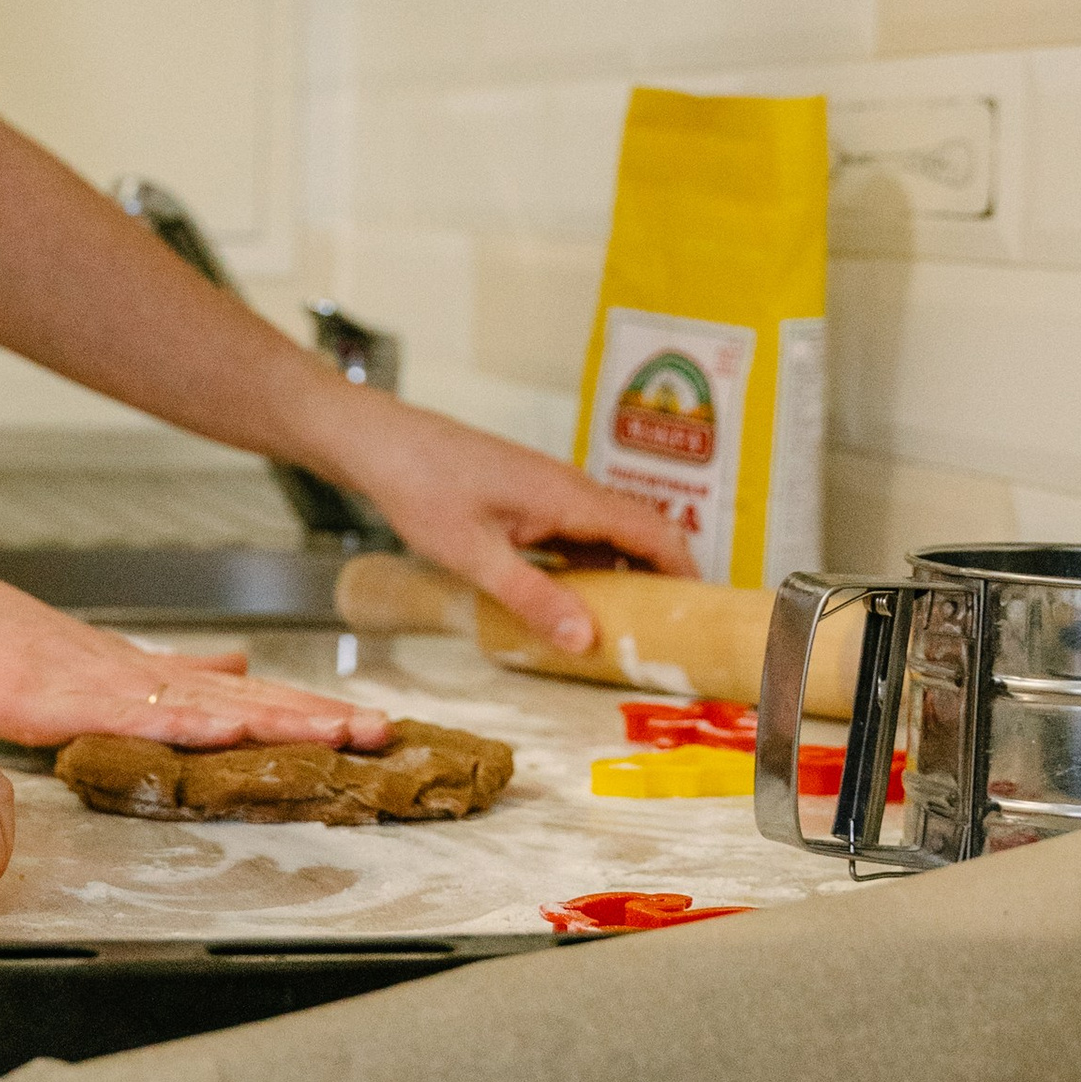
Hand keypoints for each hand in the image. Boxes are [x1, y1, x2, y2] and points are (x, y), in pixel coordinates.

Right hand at [0, 566, 404, 755]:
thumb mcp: (75, 665)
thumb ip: (155, 672)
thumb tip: (228, 664)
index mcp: (133, 672)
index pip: (233, 693)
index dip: (300, 708)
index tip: (360, 721)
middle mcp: (127, 672)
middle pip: (239, 696)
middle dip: (314, 714)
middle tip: (384, 728)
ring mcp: (95, 682)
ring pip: (204, 703)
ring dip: (275, 717)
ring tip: (338, 730)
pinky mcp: (57, 697)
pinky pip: (134, 713)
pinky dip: (189, 720)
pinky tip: (233, 726)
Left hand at [336, 404, 690, 652]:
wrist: (377, 442)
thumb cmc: (419, 487)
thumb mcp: (472, 554)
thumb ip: (530, 596)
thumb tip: (585, 640)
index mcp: (569, 497)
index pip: (654, 531)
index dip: (685, 572)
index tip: (704, 613)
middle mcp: (569, 488)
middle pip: (639, 532)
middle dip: (661, 579)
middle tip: (669, 634)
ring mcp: (547, 490)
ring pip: (606, 534)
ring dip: (623, 575)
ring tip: (627, 628)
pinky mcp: (525, 497)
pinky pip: (575, 533)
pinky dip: (588, 565)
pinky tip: (571, 600)